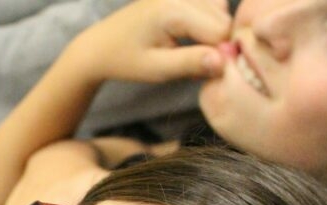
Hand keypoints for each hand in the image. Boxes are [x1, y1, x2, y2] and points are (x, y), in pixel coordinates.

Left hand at [68, 0, 230, 83]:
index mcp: (173, 9)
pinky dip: (207, 26)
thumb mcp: (157, 69)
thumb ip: (191, 64)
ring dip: (213, 37)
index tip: (206, 73)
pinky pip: (211, 9)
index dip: (220, 55)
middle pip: (225, 20)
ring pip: (221, 13)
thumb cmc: (126, 60)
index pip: (221, 31)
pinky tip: (190, 40)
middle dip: (218, 46)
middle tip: (196, 66)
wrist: (102, 45)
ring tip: (190, 53)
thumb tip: (223, 62)